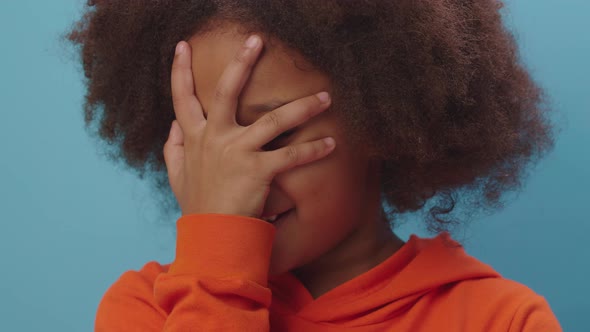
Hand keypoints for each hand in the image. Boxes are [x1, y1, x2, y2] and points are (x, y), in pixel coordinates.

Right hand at [163, 35, 335, 217]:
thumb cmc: (198, 206)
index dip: (179, 70)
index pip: (181, 98)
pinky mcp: (257, 170)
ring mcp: (236, 152)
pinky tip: (332, 144)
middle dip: (241, 63)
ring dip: (303, 106)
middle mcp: (215, 139)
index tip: (183, 45)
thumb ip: (173, 149)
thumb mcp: (178, 177)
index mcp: (194, 138)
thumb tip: (172, 125)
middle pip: (226, 92)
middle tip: (257, 40)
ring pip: (273, 120)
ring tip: (326, 96)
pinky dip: (314, 149)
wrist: (212, 236)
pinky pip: (291, 155)